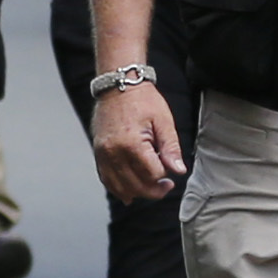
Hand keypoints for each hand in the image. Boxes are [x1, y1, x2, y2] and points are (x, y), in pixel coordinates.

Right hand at [92, 81, 186, 203]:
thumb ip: (171, 148)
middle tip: (166, 185)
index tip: (171, 168)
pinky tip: (129, 192)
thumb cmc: (143, 100)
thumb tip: (178, 171)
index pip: (152, 174)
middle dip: (154, 189)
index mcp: (132, 143)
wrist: (117, 85)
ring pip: (119, 187)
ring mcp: (103, 153)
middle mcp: (114, 151)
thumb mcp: (164, 120)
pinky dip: (118, 188)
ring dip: (137, 192)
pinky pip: (106, 179)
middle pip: (136, 185)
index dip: (165, 175)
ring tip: (150, 187)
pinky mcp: (98, 153)